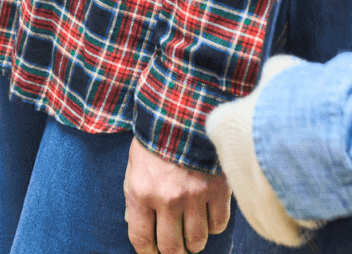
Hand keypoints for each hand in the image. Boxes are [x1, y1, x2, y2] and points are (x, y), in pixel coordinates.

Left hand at [124, 138, 232, 253]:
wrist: (185, 111)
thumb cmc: (156, 139)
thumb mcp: (134, 166)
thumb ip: (133, 196)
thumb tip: (132, 222)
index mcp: (142, 192)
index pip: (141, 238)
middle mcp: (168, 199)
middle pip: (172, 247)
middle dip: (173, 253)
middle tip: (175, 250)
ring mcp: (195, 196)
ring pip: (197, 240)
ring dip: (194, 243)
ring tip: (192, 238)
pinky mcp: (218, 190)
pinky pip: (218, 224)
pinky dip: (213, 226)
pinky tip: (208, 218)